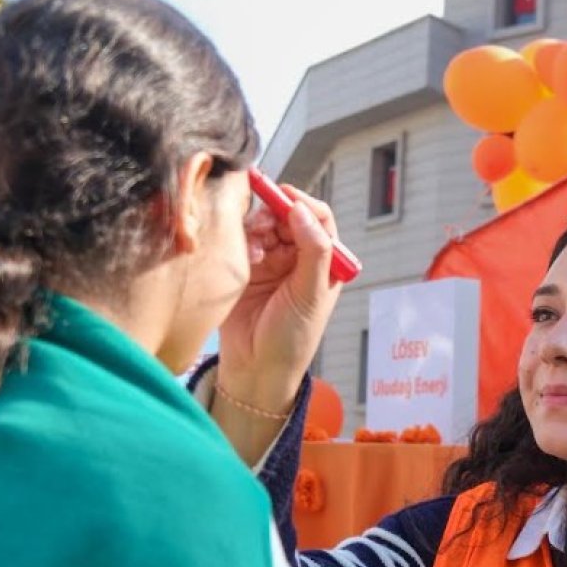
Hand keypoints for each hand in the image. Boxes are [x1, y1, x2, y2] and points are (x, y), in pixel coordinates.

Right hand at [217, 184, 341, 411]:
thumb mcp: (310, 295)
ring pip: (263, 224)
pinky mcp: (245, 268)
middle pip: (287, 216)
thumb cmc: (292, 338)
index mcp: (323, 262)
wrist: (255, 368)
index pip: (319, 219)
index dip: (304, 204)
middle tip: (265, 224)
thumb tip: (302, 210)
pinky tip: (248, 256)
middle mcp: (297, 257)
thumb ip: (313, 251)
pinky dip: (244, 241)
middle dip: (276, 214)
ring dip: (258, 227)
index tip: (287, 197)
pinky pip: (243, 240)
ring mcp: (270, 261)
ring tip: (257, 248)